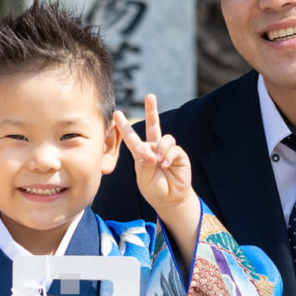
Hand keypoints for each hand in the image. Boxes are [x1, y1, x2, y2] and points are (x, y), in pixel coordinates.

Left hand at [111, 95, 203, 241]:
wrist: (170, 199)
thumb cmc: (154, 189)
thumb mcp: (143, 178)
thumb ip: (144, 164)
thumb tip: (152, 152)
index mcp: (141, 154)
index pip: (131, 137)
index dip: (124, 125)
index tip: (117, 114)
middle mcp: (154, 148)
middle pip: (153, 125)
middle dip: (152, 110)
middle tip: (150, 96)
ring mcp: (166, 150)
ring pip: (164, 138)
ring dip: (160, 149)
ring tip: (159, 163)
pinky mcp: (179, 154)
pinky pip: (173, 148)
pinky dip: (168, 155)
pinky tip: (166, 164)